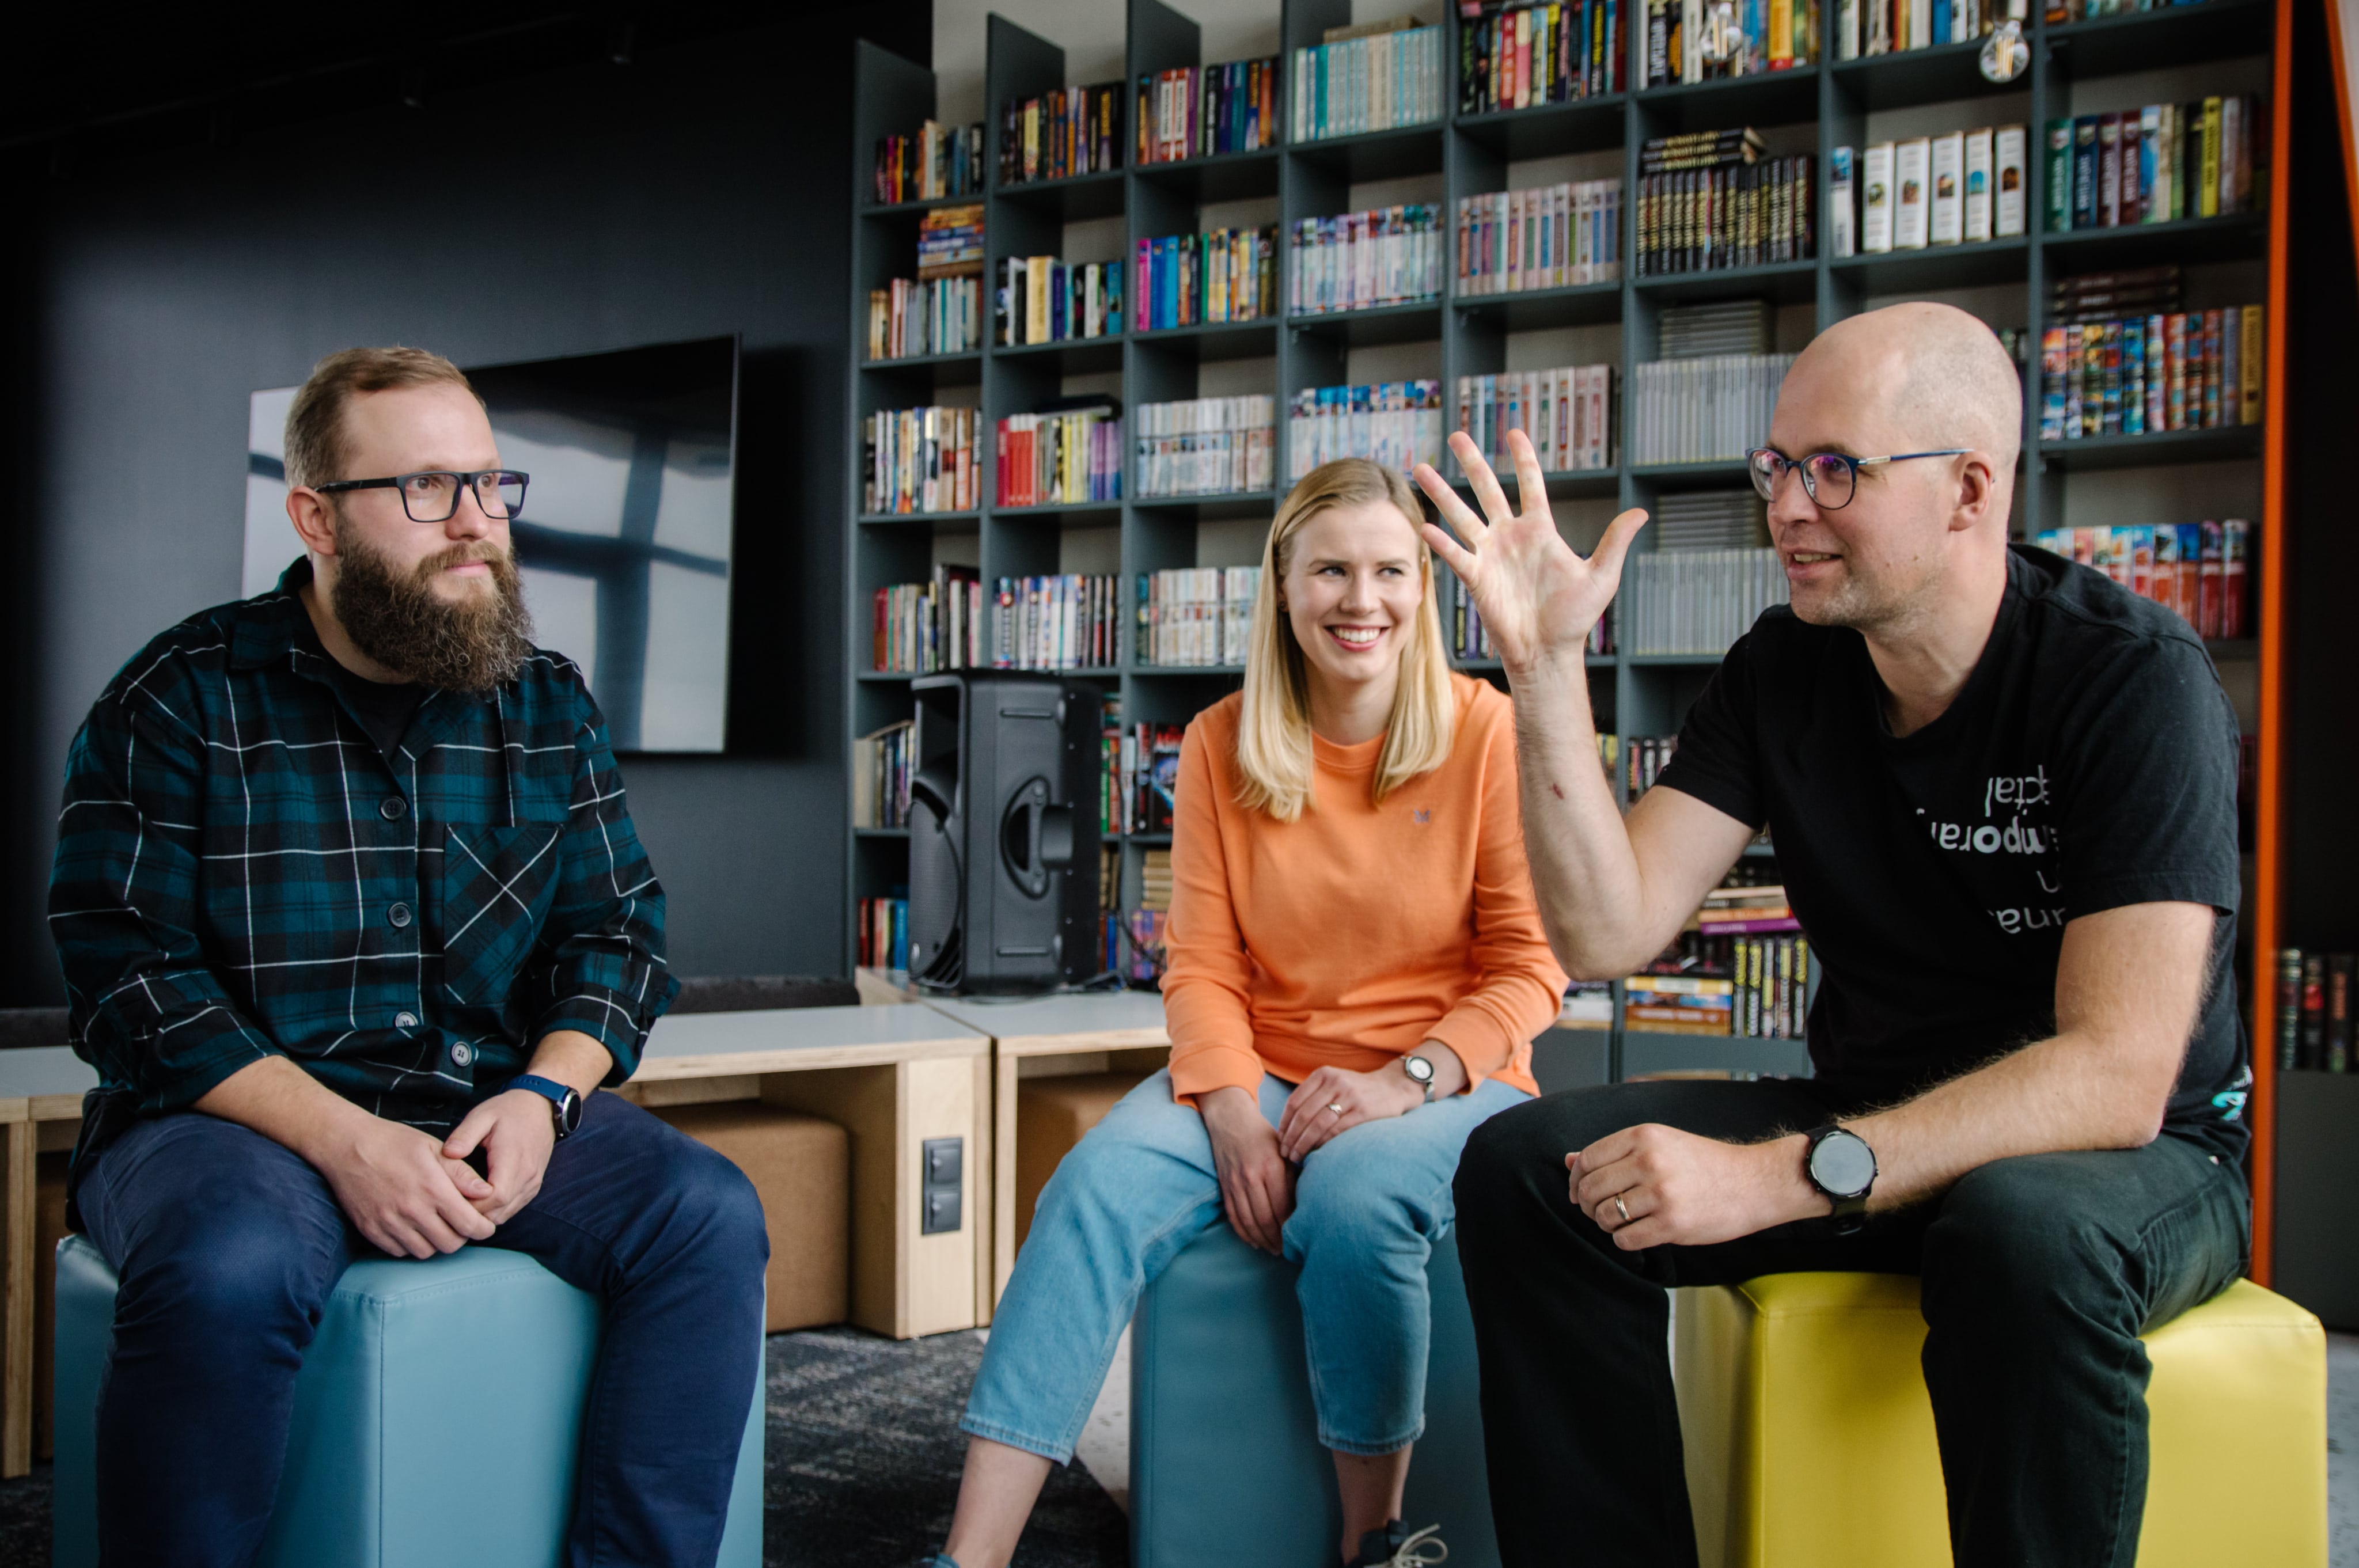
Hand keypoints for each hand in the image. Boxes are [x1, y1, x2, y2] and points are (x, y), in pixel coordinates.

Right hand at [314, 1114, 498, 1258]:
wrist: (346, 1145)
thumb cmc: (393, 1142)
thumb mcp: (433, 1148)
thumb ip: (461, 1173)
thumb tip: (486, 1192)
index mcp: (432, 1189)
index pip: (469, 1225)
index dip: (484, 1229)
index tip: (485, 1225)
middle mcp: (411, 1211)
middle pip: (449, 1244)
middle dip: (462, 1237)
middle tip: (461, 1224)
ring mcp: (388, 1223)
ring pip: (425, 1252)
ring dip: (436, 1243)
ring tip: (437, 1225)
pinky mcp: (370, 1230)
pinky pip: (399, 1252)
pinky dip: (411, 1245)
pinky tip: (414, 1228)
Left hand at [442, 1090, 559, 1225]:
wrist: (541, 1108)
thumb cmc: (509, 1111)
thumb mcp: (483, 1115)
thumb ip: (464, 1135)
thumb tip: (448, 1153)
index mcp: (513, 1158)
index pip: (495, 1196)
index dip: (471, 1204)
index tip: (450, 1197)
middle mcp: (527, 1176)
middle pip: (498, 1212)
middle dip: (472, 1214)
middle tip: (448, 1204)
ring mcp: (532, 1184)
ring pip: (504, 1215)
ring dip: (482, 1215)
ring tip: (460, 1203)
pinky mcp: (533, 1188)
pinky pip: (511, 1210)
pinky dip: (493, 1211)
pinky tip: (478, 1200)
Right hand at [1200, 1086, 1294, 1254]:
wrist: (1230, 1121)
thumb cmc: (1263, 1136)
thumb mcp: (1284, 1151)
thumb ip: (1293, 1177)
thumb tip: (1304, 1207)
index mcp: (1271, 1167)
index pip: (1282, 1207)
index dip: (1290, 1227)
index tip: (1300, 1237)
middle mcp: (1251, 1177)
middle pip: (1265, 1219)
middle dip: (1277, 1239)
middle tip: (1288, 1252)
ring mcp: (1235, 1183)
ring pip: (1248, 1221)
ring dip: (1262, 1240)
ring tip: (1274, 1250)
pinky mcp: (1224, 1187)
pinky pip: (1234, 1216)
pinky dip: (1244, 1232)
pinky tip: (1255, 1241)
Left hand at [1276, 1065, 1421, 1161]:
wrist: (1394, 1087)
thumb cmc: (1358, 1090)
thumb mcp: (1335, 1082)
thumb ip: (1314, 1096)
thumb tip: (1288, 1126)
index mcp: (1323, 1074)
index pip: (1294, 1101)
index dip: (1284, 1123)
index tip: (1280, 1140)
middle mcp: (1335, 1082)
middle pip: (1303, 1114)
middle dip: (1291, 1137)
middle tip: (1285, 1153)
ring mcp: (1350, 1095)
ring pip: (1317, 1124)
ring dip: (1303, 1144)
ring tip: (1297, 1156)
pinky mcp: (1363, 1110)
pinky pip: (1336, 1130)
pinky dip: (1323, 1143)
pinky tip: (1317, 1153)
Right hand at [1411, 427, 1647, 676]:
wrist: (1549, 651)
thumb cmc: (1575, 617)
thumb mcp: (1602, 576)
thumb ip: (1615, 542)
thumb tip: (1640, 512)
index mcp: (1540, 530)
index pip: (1530, 485)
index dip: (1523, 459)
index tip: (1513, 432)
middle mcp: (1511, 536)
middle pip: (1487, 490)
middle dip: (1472, 462)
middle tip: (1457, 435)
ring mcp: (1490, 555)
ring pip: (1462, 515)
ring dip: (1441, 492)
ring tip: (1420, 468)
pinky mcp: (1476, 578)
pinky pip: (1456, 555)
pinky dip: (1441, 543)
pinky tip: (1427, 527)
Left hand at [1569, 1125, 1827, 1250]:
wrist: (1754, 1182)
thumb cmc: (1705, 1163)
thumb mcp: (1660, 1144)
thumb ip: (1614, 1152)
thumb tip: (1569, 1160)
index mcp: (1643, 1136)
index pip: (1587, 1160)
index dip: (1576, 1180)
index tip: (1579, 1191)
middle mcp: (1648, 1161)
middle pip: (1591, 1190)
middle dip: (1586, 1205)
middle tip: (1598, 1211)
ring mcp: (1661, 1193)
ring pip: (1605, 1216)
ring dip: (1606, 1224)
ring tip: (1622, 1222)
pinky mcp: (1672, 1223)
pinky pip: (1625, 1239)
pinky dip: (1624, 1240)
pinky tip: (1638, 1233)